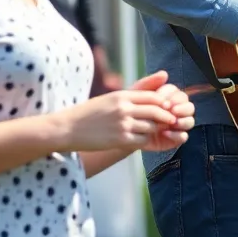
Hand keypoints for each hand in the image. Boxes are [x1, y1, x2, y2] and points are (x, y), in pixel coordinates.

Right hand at [54, 71, 184, 152]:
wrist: (67, 128)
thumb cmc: (88, 113)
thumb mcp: (108, 99)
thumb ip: (128, 98)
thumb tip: (149, 98)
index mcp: (122, 96)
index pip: (152, 97)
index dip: (163, 103)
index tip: (167, 108)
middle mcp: (124, 108)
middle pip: (156, 111)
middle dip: (165, 116)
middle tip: (170, 121)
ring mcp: (122, 124)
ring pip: (151, 126)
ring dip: (154, 130)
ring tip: (152, 131)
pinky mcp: (120, 139)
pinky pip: (142, 140)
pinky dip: (145, 140)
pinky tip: (140, 140)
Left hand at [137, 76, 195, 152]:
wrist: (122, 130)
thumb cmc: (130, 109)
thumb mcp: (137, 95)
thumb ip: (149, 83)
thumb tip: (165, 73)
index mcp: (171, 99)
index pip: (180, 95)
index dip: (174, 97)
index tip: (164, 102)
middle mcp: (177, 111)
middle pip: (189, 107)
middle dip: (182, 108)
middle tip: (172, 110)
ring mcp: (176, 125)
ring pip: (189, 121)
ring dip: (183, 121)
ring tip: (172, 122)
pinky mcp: (174, 139)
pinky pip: (183, 137)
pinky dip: (177, 135)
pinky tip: (165, 133)